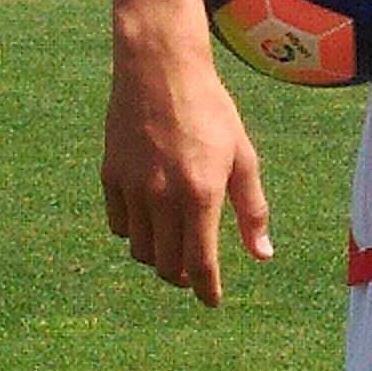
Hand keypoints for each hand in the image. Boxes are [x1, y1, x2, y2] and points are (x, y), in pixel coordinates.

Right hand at [105, 39, 272, 302]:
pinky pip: (118, 224)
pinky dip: (133, 232)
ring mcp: (132, 187)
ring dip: (157, 256)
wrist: (160, 69)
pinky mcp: (110, 175)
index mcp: (201, 195)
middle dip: (182, 276)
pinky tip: (148, 220)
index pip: (199, 263)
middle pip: (166, 264)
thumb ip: (252, 209)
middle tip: (193, 273)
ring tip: (172, 245)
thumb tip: (261, 255)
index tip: (211, 301)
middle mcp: (162, 197)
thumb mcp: (242, 157)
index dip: (205, 290)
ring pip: (139, 249)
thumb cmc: (210, 111)